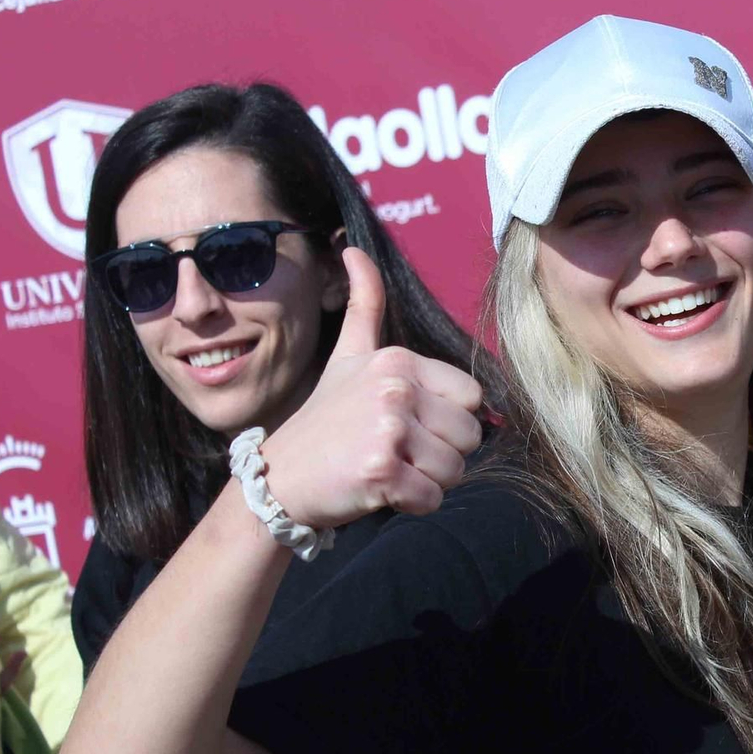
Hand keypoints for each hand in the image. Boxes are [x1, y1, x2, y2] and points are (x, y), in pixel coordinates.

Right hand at [262, 248, 484, 527]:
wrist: (279, 478)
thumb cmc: (325, 421)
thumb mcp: (348, 356)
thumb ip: (365, 305)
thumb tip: (355, 248)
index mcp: (399, 361)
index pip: (472, 398)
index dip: (448, 420)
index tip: (409, 424)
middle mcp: (395, 389)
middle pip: (469, 436)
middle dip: (441, 454)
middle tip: (396, 452)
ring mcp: (388, 429)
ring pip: (455, 470)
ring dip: (427, 481)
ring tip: (388, 469)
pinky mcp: (381, 471)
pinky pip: (433, 499)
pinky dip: (413, 505)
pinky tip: (380, 491)